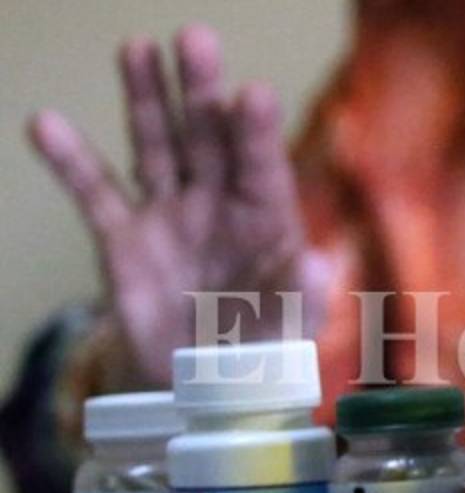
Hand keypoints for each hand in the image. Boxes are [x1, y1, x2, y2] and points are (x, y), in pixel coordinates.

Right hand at [28, 25, 327, 385]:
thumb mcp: (292, 323)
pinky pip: (95, 193)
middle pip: (209, 137)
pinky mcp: (124, 238)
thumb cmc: (264, 342)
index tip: (251, 94)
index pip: (262, 166)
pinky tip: (46, 125)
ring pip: (156, 146)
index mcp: (268, 216)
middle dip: (201, 91)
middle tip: (196, 40)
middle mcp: (219, 202)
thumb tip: (319, 265)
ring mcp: (171, 214)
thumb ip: (303, 292)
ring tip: (137, 48)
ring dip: (146, 100)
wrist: (206, 381)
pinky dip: (71, 161)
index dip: (256, 133)